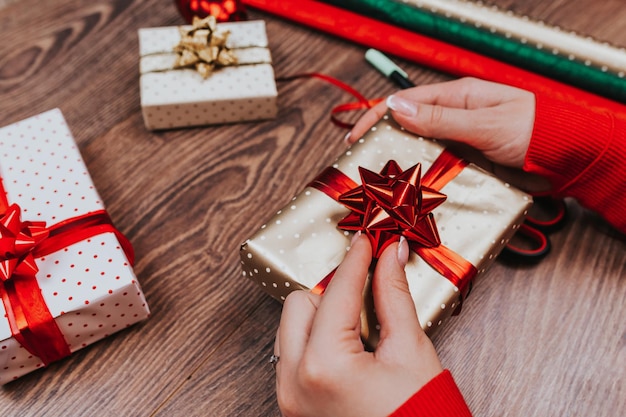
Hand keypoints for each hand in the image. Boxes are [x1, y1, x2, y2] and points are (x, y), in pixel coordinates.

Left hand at [274, 233, 442, 416]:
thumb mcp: (410, 352)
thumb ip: (394, 297)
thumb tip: (391, 256)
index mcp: (325, 366)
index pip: (337, 292)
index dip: (356, 260)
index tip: (367, 242)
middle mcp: (295, 381)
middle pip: (299, 304)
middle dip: (332, 292)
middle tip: (366, 292)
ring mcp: (289, 396)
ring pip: (290, 328)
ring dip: (320, 316)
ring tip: (358, 327)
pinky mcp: (292, 404)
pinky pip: (292, 354)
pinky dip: (315, 340)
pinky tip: (347, 347)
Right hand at [349, 77, 549, 191]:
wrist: (568, 157)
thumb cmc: (535, 130)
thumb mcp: (484, 123)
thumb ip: (441, 118)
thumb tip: (397, 109)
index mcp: (457, 98)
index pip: (406, 103)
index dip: (377, 117)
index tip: (355, 137)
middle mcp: (455, 120)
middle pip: (409, 130)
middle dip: (385, 145)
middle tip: (364, 167)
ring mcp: (461, 144)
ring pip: (422, 154)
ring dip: (404, 168)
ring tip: (382, 186)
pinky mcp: (468, 166)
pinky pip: (440, 173)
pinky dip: (424, 183)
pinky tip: (413, 196)